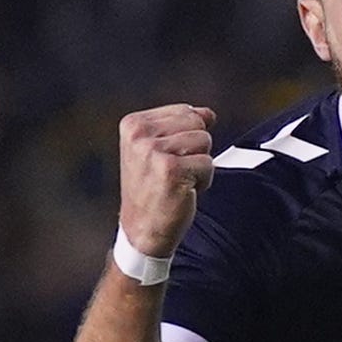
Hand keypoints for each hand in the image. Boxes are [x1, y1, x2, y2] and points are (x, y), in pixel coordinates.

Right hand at [116, 104, 216, 257]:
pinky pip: (208, 164)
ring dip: (199, 166)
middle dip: (196, 149)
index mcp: (133, 123)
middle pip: (198, 125)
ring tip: (177, 181)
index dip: (187, 137)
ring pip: (206, 143)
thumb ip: (182, 127)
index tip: (166, 159)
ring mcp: (153, 151)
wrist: (142, 229)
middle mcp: (139, 134)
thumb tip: (208, 114)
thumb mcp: (159, 150)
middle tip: (174, 171)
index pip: (186, 111)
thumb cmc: (153, 190)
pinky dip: (203, 181)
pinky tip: (181, 191)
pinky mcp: (170, 169)